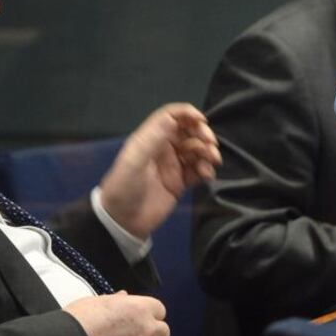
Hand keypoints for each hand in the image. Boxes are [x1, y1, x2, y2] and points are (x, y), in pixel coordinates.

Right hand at [64, 291, 169, 335]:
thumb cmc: (78, 324)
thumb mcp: (95, 302)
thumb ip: (115, 300)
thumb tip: (123, 297)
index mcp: (139, 309)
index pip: (159, 310)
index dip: (148, 315)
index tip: (139, 319)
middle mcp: (148, 330)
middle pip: (163, 332)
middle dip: (152, 335)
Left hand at [99, 103, 221, 238]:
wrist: (123, 221)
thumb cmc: (124, 187)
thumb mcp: (134, 161)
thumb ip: (152, 139)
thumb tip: (171, 117)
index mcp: (150, 138)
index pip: (171, 116)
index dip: (187, 114)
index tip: (202, 120)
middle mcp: (163, 148)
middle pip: (188, 132)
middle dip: (202, 134)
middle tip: (211, 145)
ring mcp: (173, 165)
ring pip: (196, 150)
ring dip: (207, 152)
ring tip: (212, 161)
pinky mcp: (181, 182)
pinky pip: (198, 170)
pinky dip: (206, 170)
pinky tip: (207, 175)